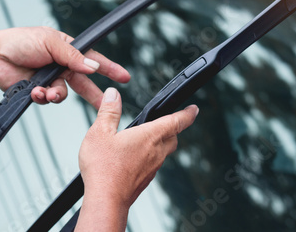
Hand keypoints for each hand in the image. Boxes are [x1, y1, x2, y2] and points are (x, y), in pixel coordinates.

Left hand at [0, 27, 129, 107]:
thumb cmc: (20, 42)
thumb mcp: (50, 42)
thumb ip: (73, 56)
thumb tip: (92, 68)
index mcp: (67, 50)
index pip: (93, 60)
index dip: (109, 69)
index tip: (125, 77)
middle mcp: (62, 65)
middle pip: (84, 83)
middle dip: (94, 95)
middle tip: (106, 106)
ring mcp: (51, 79)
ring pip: (65, 94)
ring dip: (57, 94)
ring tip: (46, 92)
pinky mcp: (39, 91)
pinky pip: (49, 99)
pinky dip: (43, 97)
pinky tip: (35, 91)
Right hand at [76, 87, 197, 230]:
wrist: (106, 201)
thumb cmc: (104, 168)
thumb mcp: (100, 132)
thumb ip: (108, 112)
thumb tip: (113, 95)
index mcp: (150, 136)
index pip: (177, 121)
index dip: (187, 114)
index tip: (194, 109)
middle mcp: (156, 152)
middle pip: (173, 137)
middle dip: (173, 128)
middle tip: (168, 123)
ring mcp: (152, 168)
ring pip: (164, 152)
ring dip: (160, 144)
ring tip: (146, 139)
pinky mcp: (145, 180)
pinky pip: (153, 165)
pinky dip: (149, 158)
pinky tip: (134, 158)